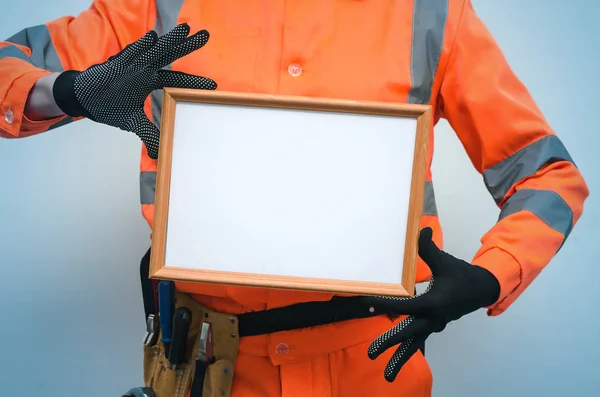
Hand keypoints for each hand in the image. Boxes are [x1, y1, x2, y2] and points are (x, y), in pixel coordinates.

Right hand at [51, 23, 215, 158]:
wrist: (82, 97)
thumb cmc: (109, 105)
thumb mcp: (133, 122)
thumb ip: (148, 135)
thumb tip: (160, 156)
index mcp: (150, 81)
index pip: (177, 80)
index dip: (195, 82)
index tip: (214, 85)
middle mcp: (144, 70)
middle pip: (170, 56)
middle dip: (188, 45)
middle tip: (206, 35)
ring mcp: (131, 64)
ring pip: (154, 49)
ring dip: (169, 39)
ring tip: (186, 28)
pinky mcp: (115, 64)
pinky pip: (129, 54)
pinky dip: (140, 46)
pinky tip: (152, 36)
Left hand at [362, 227, 500, 381]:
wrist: (482, 290)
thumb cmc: (461, 275)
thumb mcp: (445, 261)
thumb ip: (428, 248)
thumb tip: (419, 229)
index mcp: (435, 302)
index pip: (405, 305)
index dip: (386, 303)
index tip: (367, 302)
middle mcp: (433, 318)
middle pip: (408, 333)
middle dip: (389, 343)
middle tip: (370, 354)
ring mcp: (434, 325)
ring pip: (414, 345)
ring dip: (400, 359)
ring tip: (387, 377)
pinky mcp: (433, 327)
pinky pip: (418, 341)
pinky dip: (407, 351)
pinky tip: (395, 363)